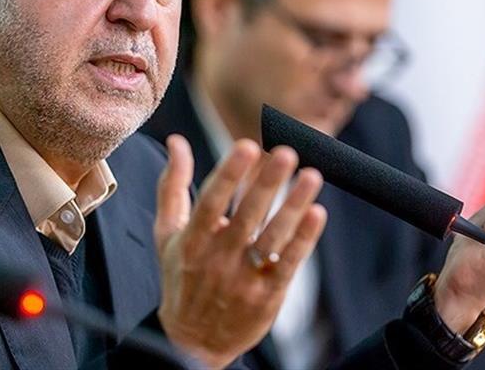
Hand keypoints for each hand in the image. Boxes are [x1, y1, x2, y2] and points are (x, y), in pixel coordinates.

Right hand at [154, 134, 326, 367]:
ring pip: (272, 238)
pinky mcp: (267, 295)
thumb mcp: (167, 232)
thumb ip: (172, 185)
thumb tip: (176, 141)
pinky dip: (303, 240)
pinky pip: (288, 263)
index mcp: (192, 239)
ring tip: (312, 176)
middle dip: (267, 183)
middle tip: (287, 153)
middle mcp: (218, 257)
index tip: (247, 146)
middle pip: (246, 216)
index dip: (228, 174)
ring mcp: (243, 278)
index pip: (210, 202)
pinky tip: (317, 214)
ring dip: (294, 206)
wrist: (192, 342)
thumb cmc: (180, 276)